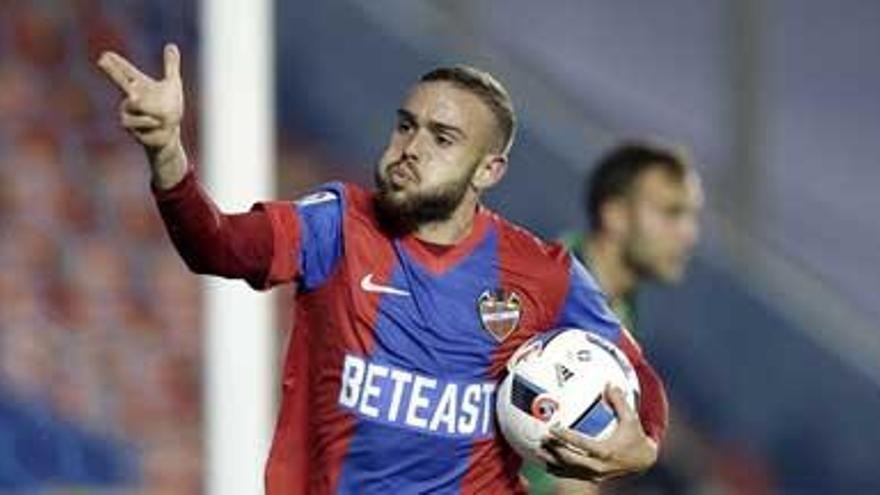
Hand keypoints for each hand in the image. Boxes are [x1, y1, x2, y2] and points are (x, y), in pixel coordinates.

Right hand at [97, 44, 187, 188]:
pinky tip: (155, 125)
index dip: (117, 63)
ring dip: (153, 111)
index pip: (126, 71)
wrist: (168, 133)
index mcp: (139, 85)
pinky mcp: (127, 124)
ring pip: (138, 105)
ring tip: (160, 117)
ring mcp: (126, 110)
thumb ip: (170, 66)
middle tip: (101, 60)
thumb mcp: (173, 84)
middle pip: (119, 81)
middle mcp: (130, 96)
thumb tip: (171, 44)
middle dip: (111, 71)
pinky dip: (152, 121)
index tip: (106, 54)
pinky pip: (141, 119)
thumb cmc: (169, 108)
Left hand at [537, 385, 657, 482]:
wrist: (643, 462)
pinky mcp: (592, 478)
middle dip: (555, 451)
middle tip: (541, 439)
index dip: (566, 437)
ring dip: (552, 461)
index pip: (582, 444)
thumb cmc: (635, 438)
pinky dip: (558, 469)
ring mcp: (595, 475)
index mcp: (606, 451)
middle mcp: (599, 466)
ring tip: (538, 450)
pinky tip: (545, 460)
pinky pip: (571, 475)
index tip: (552, 428)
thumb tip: (610, 384)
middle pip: (571, 461)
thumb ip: (619, 402)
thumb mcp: (631, 419)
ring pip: (568, 471)